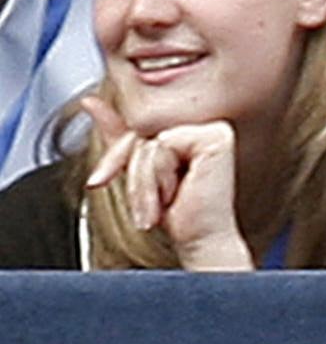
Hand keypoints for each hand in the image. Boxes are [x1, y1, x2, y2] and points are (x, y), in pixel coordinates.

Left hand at [82, 98, 254, 270]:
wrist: (201, 241)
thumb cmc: (178, 215)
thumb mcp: (138, 171)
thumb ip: (118, 135)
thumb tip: (91, 101)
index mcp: (193, 131)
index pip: (139, 129)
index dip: (117, 157)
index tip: (99, 181)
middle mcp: (207, 127)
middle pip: (142, 135)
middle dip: (133, 175)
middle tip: (143, 207)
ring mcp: (215, 130)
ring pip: (149, 144)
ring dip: (145, 183)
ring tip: (160, 206)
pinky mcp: (216, 138)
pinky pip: (162, 146)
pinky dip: (158, 177)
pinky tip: (175, 195)